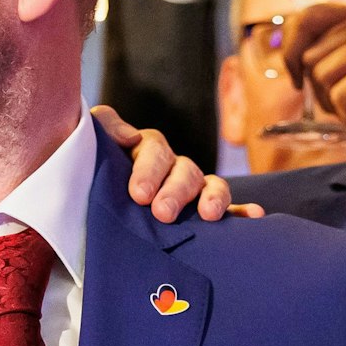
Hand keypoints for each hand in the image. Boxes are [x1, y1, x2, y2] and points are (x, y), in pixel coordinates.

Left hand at [90, 106, 255, 219]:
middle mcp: (173, 166)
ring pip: (208, 184)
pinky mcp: (207, 209)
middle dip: (175, 191)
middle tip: (162, 212)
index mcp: (146, 150)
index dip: (147, 170)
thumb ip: (103, 129)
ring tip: (208, 215)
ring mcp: (192, 187)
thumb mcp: (92, 150)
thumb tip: (129, 136)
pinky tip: (253, 215)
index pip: (153, 150)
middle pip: (182, 170)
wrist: (95, 211)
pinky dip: (241, 211)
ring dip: (212, 197)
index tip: (139, 195)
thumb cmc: (95, 178)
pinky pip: (229, 207)